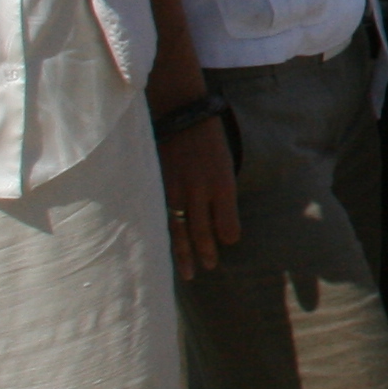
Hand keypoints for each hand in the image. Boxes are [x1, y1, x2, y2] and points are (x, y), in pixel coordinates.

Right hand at [159, 115, 239, 277]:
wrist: (182, 115)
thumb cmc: (209, 142)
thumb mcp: (226, 166)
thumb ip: (223, 196)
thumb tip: (222, 225)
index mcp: (223, 185)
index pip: (228, 225)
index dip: (228, 238)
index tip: (227, 244)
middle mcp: (200, 192)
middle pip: (203, 232)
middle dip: (206, 253)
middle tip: (209, 267)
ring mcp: (176, 191)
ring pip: (180, 232)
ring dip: (184, 254)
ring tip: (189, 273)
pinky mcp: (158, 189)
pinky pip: (162, 220)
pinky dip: (165, 237)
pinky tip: (165, 250)